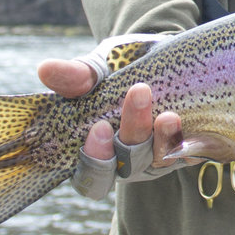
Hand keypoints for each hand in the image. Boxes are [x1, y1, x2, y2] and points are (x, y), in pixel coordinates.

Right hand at [41, 58, 183, 194]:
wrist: (167, 57)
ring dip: (162, 137)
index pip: (90, 178)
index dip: (94, 162)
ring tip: (167, 112)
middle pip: (126, 167)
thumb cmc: (123, 67)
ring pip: (158, 161)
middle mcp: (126, 161)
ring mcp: (158, 157)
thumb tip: (44, 69)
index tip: (99, 128)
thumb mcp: (100, 67)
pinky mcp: (190, 149)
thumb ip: (78, 74)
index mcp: (97, 149)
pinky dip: (188, 140)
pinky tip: (186, 121)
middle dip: (132, 132)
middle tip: (138, 93)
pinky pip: (190, 153)